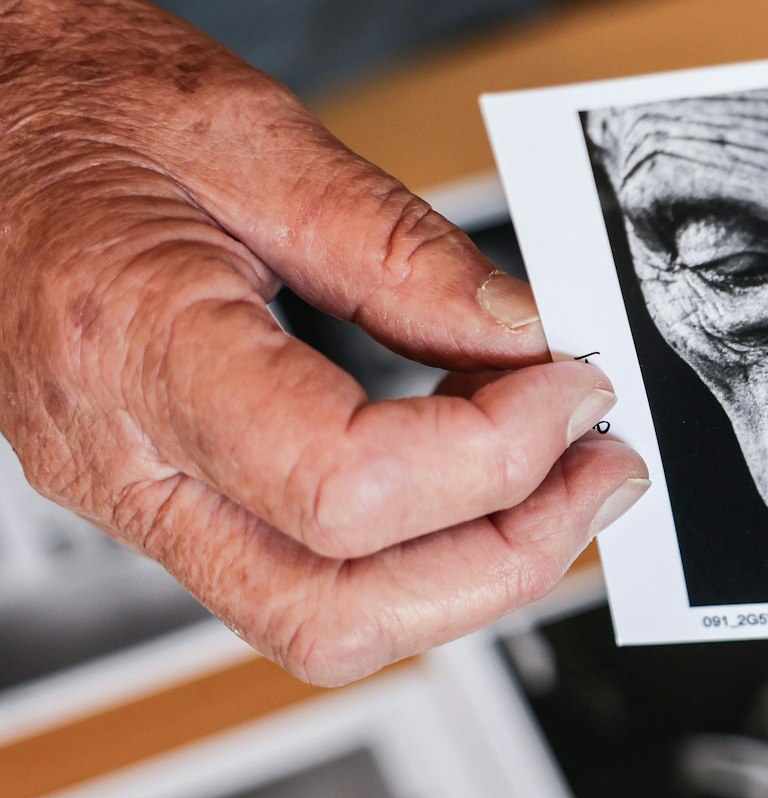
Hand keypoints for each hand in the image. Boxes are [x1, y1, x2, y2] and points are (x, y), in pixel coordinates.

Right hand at [0, 0, 650, 685]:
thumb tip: (525, 337)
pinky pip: (306, 577)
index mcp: (131, 346)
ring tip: (562, 471)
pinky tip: (479, 466)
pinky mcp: (164, 502)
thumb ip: (400, 249)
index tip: (574, 389)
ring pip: (324, 623)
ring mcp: (134, 498)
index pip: (341, 489)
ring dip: (475, 569)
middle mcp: (119, 458)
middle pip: (335, 612)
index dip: (493, 458)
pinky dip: (419, 545)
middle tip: (599, 472)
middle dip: (504, 560)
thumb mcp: (250, 135)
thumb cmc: (74, 111)